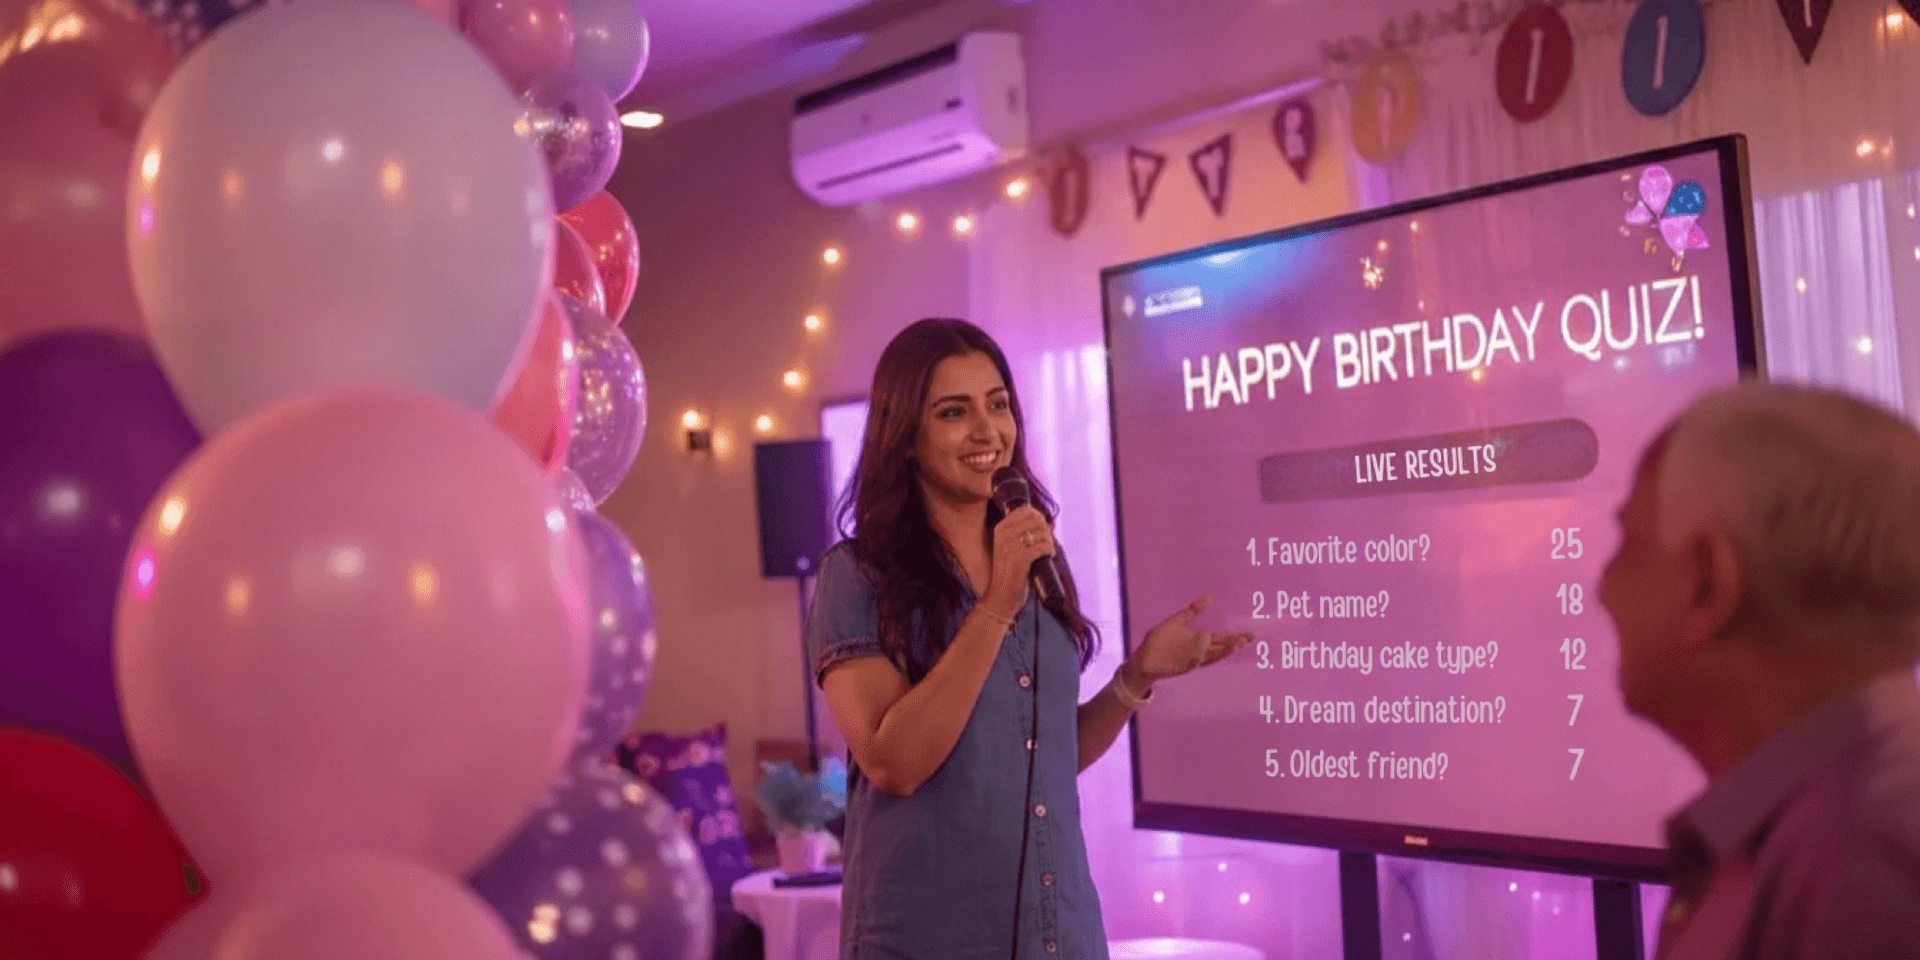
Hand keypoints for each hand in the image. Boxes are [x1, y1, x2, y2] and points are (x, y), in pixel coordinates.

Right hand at [982, 505, 1053, 614]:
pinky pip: (1043, 546)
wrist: (1000, 597)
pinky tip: (1049, 556)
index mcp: (1000, 529)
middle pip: (1036, 520)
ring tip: (1048, 550)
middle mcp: (1004, 535)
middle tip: (1047, 541)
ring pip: (1041, 533)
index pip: (1025, 510)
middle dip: (1046, 529)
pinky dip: (1050, 550)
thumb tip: (1046, 523)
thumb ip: (1020, 534)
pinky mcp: (1021, 559)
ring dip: (1049, 541)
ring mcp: (1012, 547)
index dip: (1039, 516)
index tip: (1043, 527)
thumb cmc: (1008, 572)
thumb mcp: (1008, 548)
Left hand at [1128, 596, 1251, 685]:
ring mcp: (1191, 659)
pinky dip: (1201, 657)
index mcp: (1198, 639)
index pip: (1221, 638)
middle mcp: (1198, 650)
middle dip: (1233, 644)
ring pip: (1211, 656)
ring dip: (1222, 651)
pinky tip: (1208, 651)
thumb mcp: (1176, 621)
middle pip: (1220, 648)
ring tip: (1235, 644)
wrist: (1143, 658)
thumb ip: (1192, 611)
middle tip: (1247, 639)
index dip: (1235, 637)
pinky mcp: (1182, 666)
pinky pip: (1194, 662)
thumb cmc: (1159, 640)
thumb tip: (1209, 597)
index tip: (1249, 634)